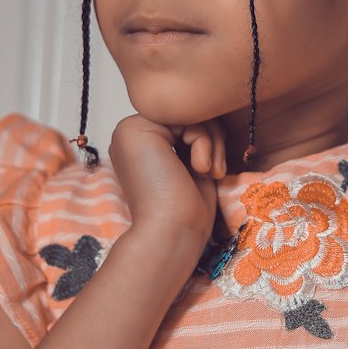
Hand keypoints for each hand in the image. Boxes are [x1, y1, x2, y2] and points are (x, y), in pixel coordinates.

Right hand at [108, 114, 226, 249]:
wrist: (171, 233)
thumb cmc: (185, 211)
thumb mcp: (193, 166)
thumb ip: (195, 139)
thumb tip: (212, 117)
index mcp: (140, 146)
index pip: (181, 124)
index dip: (207, 139)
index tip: (216, 168)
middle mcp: (130, 135)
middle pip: (183, 115)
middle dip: (211, 138)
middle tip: (218, 170)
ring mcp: (129, 130)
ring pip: (186, 114)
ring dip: (211, 141)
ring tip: (210, 171)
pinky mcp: (136, 129)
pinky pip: (185, 119)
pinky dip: (204, 142)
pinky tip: (199, 168)